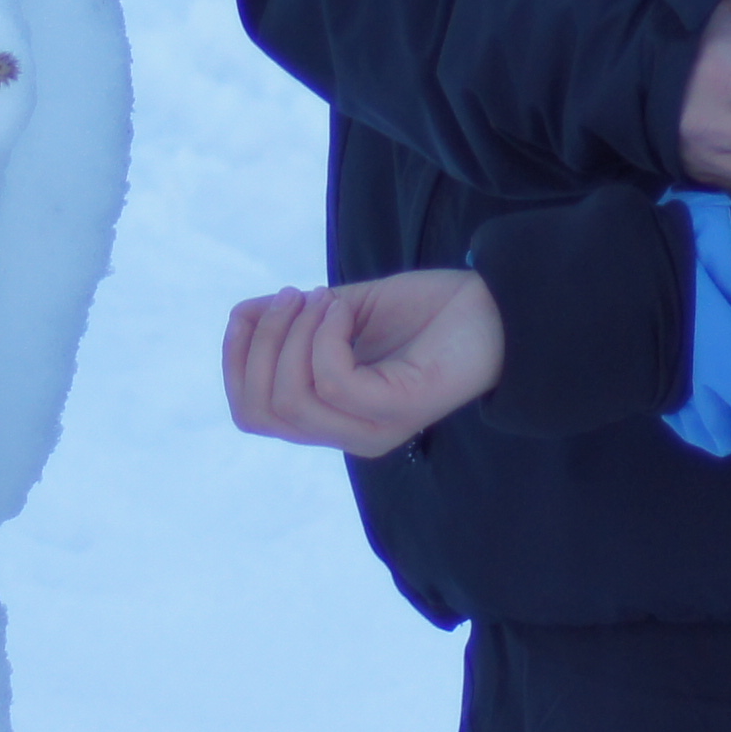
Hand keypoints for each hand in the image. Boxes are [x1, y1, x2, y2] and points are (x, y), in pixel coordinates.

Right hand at [224, 271, 503, 458]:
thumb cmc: (424, 313)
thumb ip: (294, 321)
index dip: (235, 362)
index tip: (250, 311)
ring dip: (292, 336)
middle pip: (261, 410)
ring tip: (323, 298)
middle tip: (294, 297)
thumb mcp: (343, 312)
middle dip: (260, 346)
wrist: (495, 309)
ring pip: (292, 398)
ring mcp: (373, 429)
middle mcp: (348, 434)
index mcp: (330, 417)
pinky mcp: (399, 412)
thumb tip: (242, 316)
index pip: (252, 414)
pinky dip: (326, 336)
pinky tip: (345, 309)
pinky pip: (334, 382)